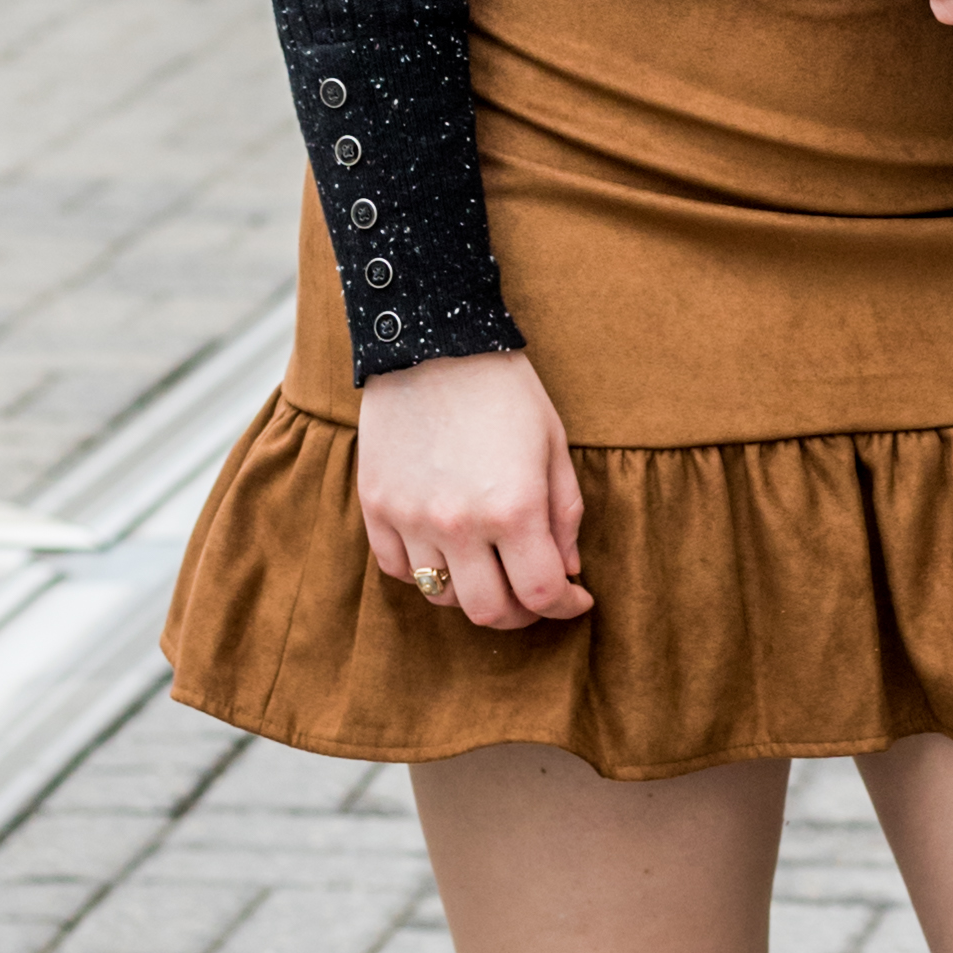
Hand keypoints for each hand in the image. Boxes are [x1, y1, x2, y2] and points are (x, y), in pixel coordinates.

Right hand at [354, 351, 590, 629]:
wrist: (432, 340)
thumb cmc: (504, 388)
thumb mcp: (553, 444)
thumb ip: (564, 514)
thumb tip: (566, 570)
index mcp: (514, 507)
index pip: (543, 593)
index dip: (566, 606)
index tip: (576, 597)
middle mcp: (460, 523)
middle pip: (490, 611)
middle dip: (522, 612)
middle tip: (532, 593)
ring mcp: (411, 517)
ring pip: (442, 596)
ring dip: (472, 592)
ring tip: (488, 566)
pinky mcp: (376, 505)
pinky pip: (398, 569)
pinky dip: (424, 571)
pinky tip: (444, 549)